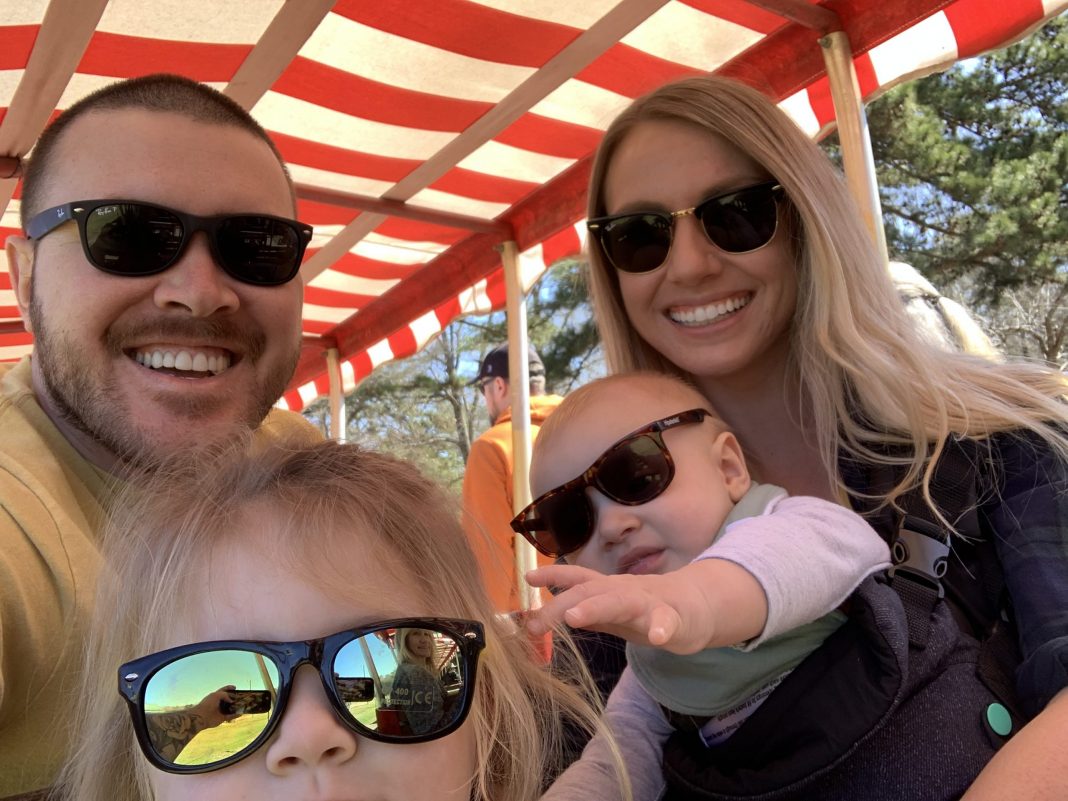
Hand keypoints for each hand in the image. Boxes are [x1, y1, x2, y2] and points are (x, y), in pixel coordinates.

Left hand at [191, 685, 240, 729]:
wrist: (201, 717)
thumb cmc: (207, 704)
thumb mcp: (217, 695)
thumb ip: (225, 695)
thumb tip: (231, 701)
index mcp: (215, 696)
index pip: (223, 690)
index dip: (229, 688)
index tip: (235, 687)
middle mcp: (218, 703)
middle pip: (228, 699)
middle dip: (234, 698)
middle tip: (241, 697)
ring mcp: (220, 711)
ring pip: (230, 708)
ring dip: (236, 707)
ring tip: (243, 705)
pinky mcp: (222, 718)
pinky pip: (230, 716)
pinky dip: (235, 715)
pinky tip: (241, 713)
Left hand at [525, 560, 766, 653]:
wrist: (698, 608)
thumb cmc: (647, 609)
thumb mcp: (610, 611)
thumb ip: (583, 611)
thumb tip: (544, 615)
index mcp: (608, 590)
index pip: (577, 579)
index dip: (553, 576)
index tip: (528, 577)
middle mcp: (625, 591)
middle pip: (591, 592)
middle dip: (562, 604)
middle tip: (536, 622)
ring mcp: (650, 603)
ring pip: (622, 601)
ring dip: (597, 607)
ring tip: (575, 618)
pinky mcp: (675, 619)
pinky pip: (668, 623)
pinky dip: (662, 627)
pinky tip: (658, 636)